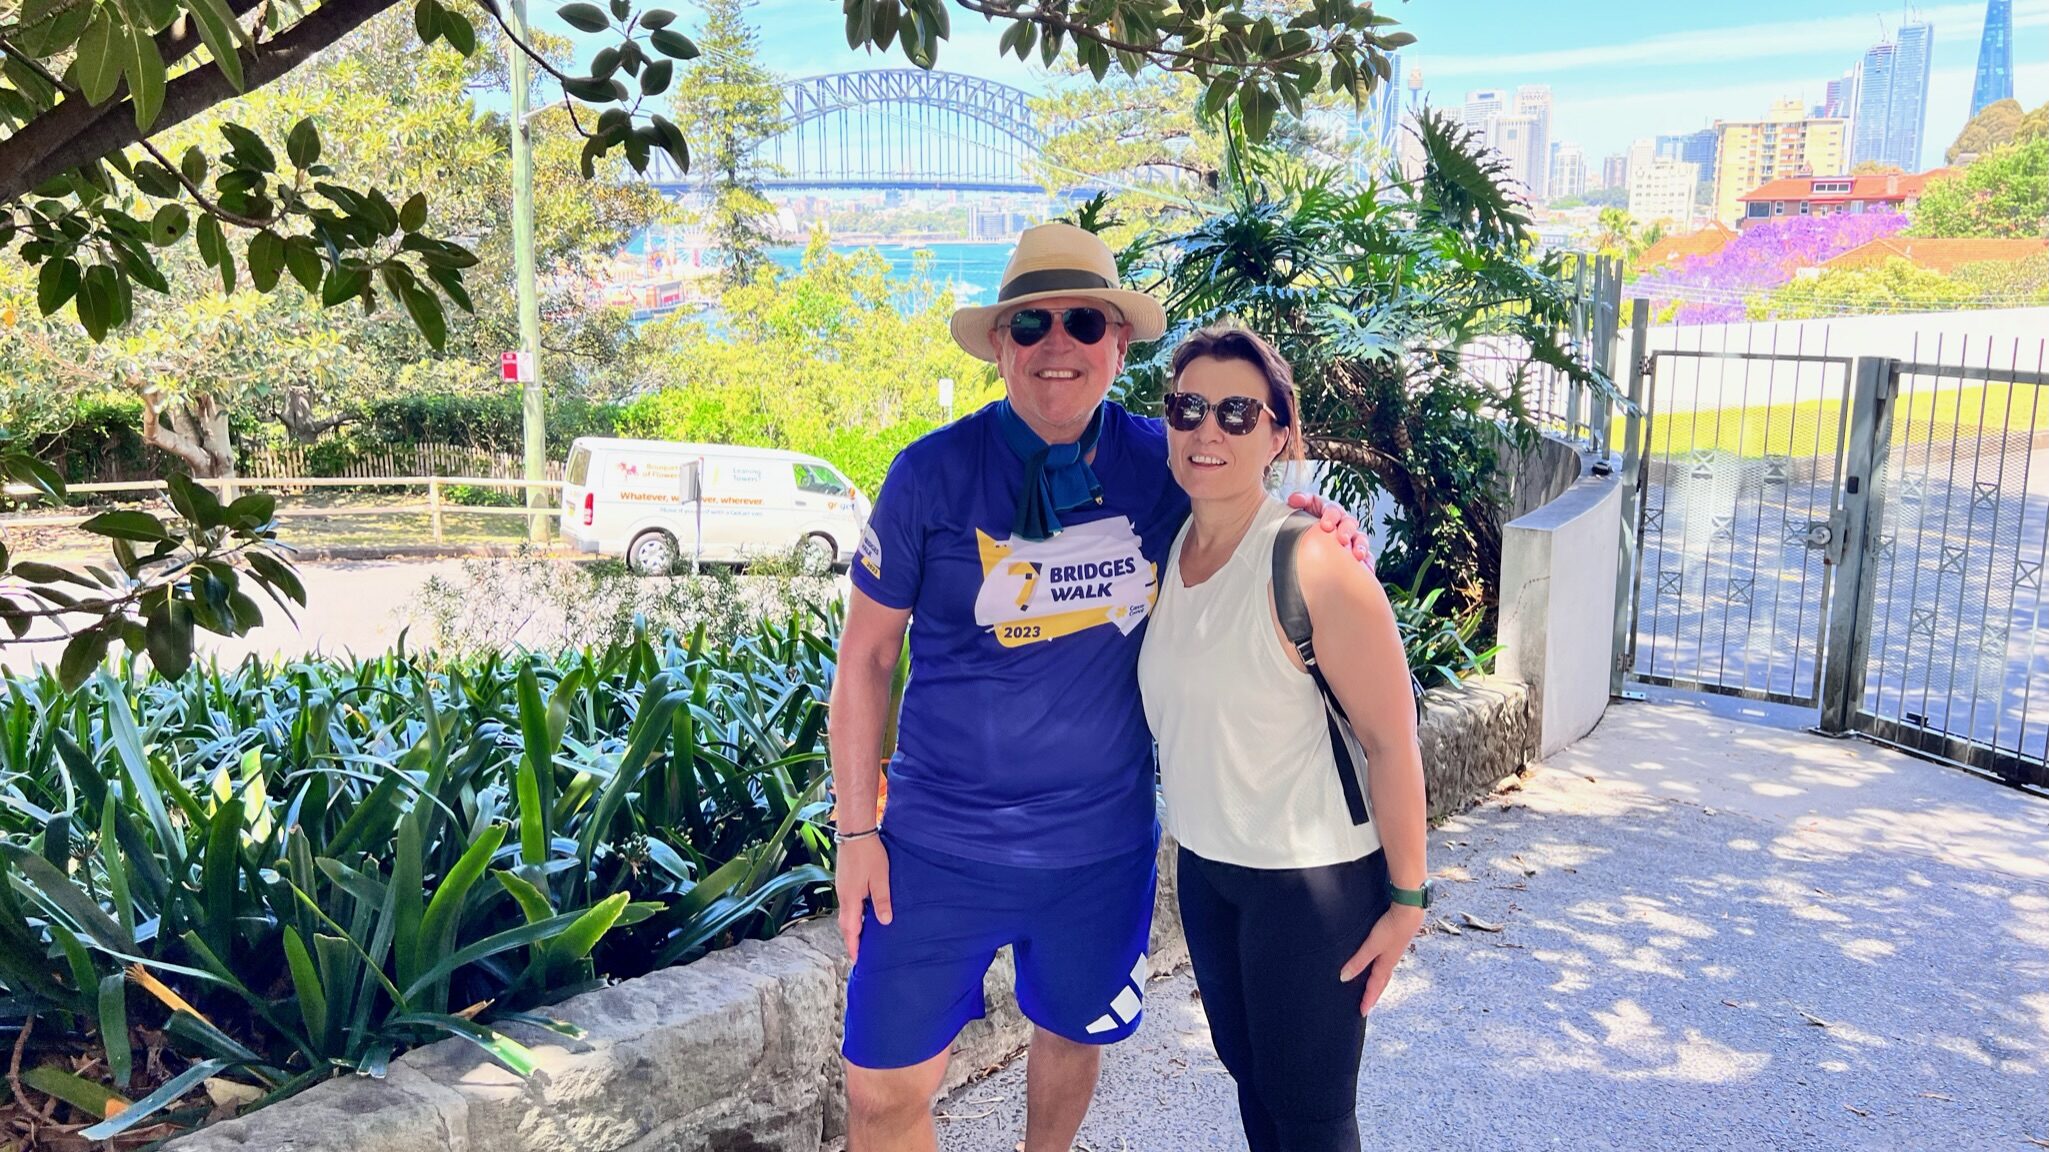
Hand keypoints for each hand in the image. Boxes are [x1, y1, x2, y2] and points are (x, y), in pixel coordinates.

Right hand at [834, 836, 892, 964]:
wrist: (855, 833)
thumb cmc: (869, 854)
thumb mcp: (880, 878)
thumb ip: (881, 900)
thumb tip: (884, 922)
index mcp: (851, 898)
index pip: (850, 929)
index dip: (853, 945)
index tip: (856, 960)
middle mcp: (843, 896)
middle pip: (845, 924)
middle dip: (851, 940)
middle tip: (858, 954)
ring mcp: (842, 888)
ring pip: (845, 914)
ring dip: (852, 927)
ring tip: (861, 938)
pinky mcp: (844, 881)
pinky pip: (847, 904)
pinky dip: (852, 915)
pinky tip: (861, 915)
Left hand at [1286, 492, 1374, 569]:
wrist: (1311, 543)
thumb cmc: (1308, 524)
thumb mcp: (1303, 510)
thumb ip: (1300, 501)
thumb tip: (1293, 500)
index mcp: (1330, 511)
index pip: (1333, 509)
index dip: (1331, 516)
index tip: (1325, 525)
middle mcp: (1343, 523)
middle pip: (1349, 523)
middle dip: (1346, 530)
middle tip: (1342, 539)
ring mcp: (1352, 538)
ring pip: (1360, 539)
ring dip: (1360, 546)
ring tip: (1357, 556)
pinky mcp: (1357, 553)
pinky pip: (1367, 556)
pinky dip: (1367, 562)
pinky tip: (1366, 569)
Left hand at [1339, 903, 1424, 1015]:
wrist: (1409, 911)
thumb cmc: (1391, 928)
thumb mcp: (1372, 946)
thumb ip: (1358, 961)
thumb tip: (1343, 978)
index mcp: (1385, 965)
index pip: (1375, 987)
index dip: (1368, 1000)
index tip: (1362, 1013)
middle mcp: (1391, 961)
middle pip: (1382, 982)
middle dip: (1375, 994)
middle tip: (1368, 1005)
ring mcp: (1394, 952)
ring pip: (1385, 972)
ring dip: (1379, 982)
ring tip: (1373, 988)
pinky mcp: (1395, 942)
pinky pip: (1387, 962)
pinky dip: (1382, 969)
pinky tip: (1380, 962)